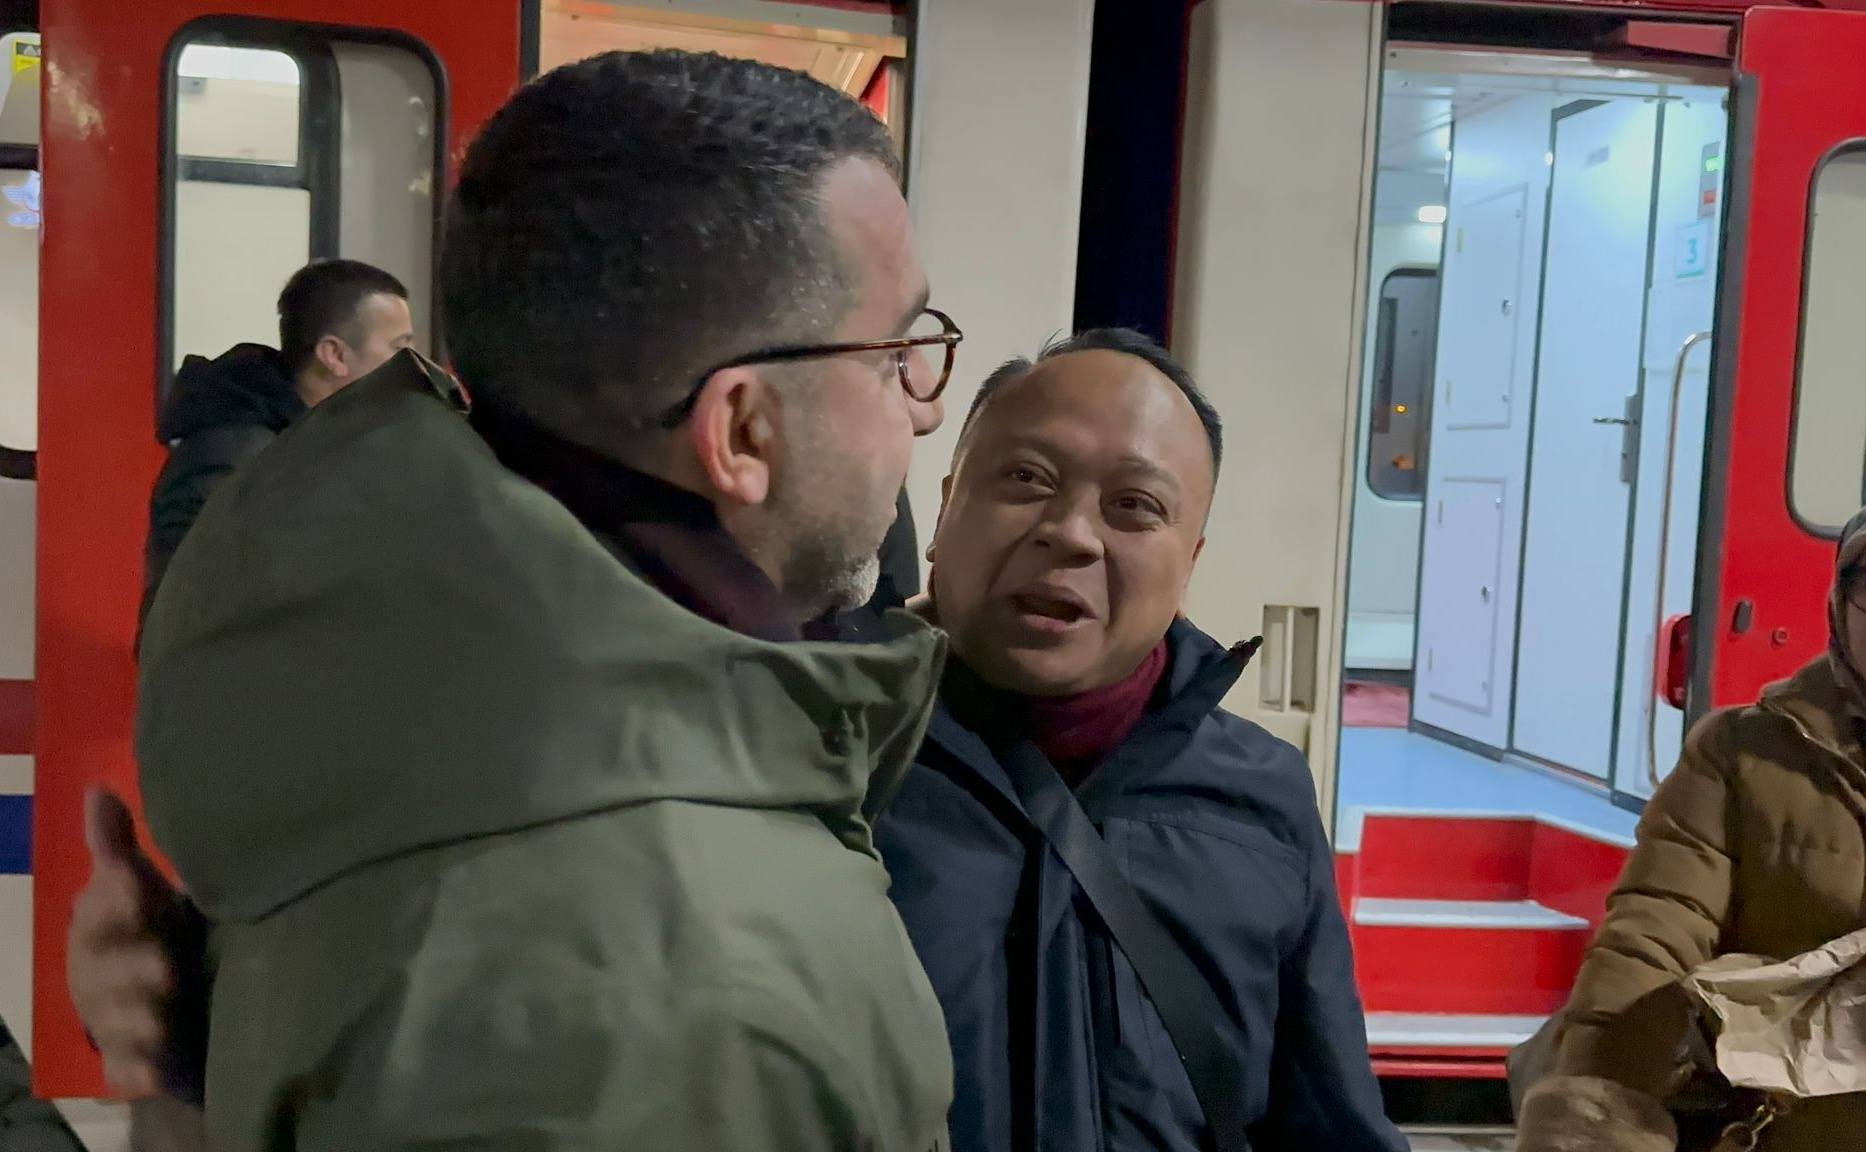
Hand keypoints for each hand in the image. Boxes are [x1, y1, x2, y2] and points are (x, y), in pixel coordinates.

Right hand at [66, 787, 178, 1097]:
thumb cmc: (151, 928)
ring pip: (117, 1022)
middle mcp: (98, 973)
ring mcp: (112, 1018)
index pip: (101, 906)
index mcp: (101, 925)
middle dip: (131, 967)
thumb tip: (98, 788)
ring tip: (161, 1020)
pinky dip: (138, 1072)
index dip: (117, 896)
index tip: (137, 885)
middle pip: (107, 970)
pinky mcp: (132, 1060)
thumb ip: (118, 845)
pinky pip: (129, 1070)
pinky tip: (150, 1074)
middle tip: (164, 967)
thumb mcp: (140, 886)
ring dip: (136, 1020)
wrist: (161, 998)